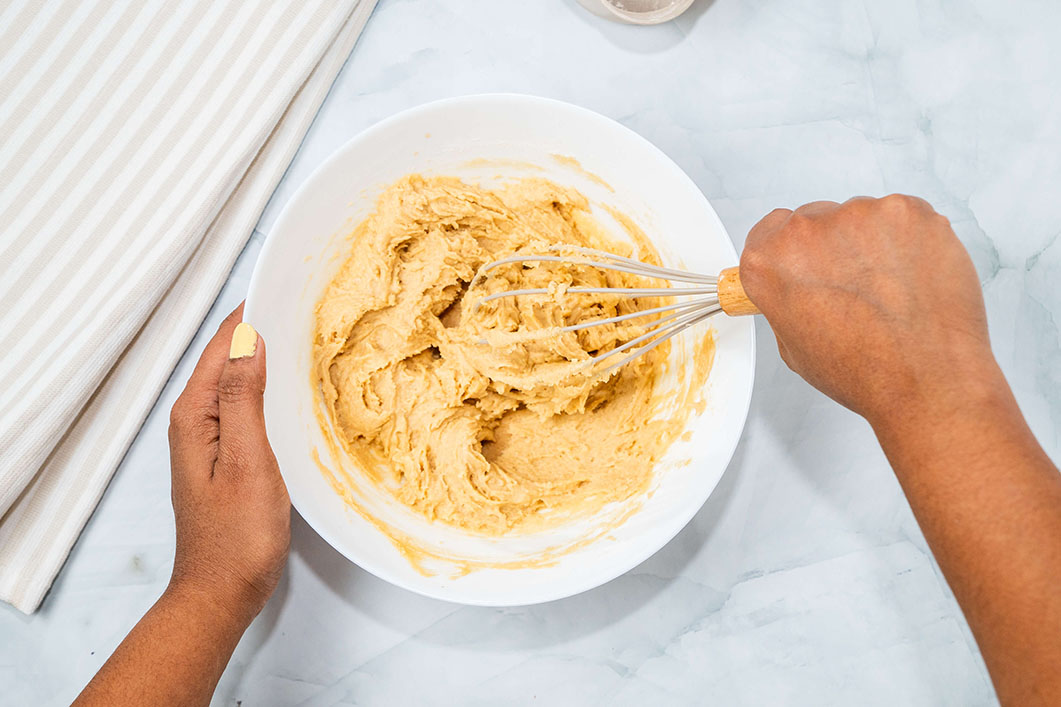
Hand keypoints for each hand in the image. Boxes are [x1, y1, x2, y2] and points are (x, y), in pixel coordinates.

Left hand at [166, 304, 289, 620]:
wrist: (222, 592)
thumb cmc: (236, 537)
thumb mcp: (247, 462)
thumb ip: (243, 399)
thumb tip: (247, 339)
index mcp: (196, 414)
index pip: (222, 343)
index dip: (252, 313)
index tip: (289, 288)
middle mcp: (197, 419)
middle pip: (228, 356)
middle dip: (263, 328)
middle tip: (310, 307)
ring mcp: (211, 437)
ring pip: (240, 379)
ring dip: (268, 357)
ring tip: (309, 336)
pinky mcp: (228, 454)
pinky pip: (248, 404)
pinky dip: (270, 387)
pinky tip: (296, 390)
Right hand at [740, 195, 1000, 426]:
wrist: (927, 380)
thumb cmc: (866, 372)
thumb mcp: (795, 347)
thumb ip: (787, 302)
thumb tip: (800, 290)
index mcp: (770, 263)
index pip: (770, 232)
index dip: (792, 252)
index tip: (807, 262)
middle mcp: (807, 232)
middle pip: (816, 220)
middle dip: (834, 249)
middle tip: (856, 289)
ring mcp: (858, 216)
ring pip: (862, 218)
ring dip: (872, 245)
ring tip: (890, 291)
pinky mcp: (906, 212)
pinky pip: (902, 218)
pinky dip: (909, 241)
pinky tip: (912, 278)